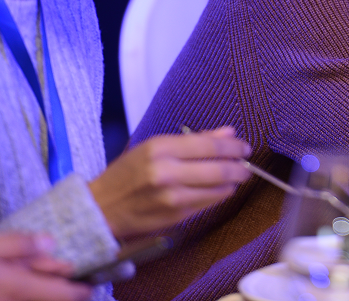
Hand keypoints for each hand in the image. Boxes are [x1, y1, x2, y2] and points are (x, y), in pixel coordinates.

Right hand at [0, 233, 90, 300]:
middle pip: (48, 300)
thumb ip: (19, 245)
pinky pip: (20, 300)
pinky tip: (26, 279)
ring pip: (33, 300)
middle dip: (63, 292)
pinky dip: (29, 293)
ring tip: (55, 277)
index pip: (59, 295)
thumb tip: (51, 243)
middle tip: (75, 280)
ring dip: (46, 292)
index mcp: (15, 285)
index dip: (79, 293)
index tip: (90, 286)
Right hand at [89, 126, 250, 238]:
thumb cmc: (127, 174)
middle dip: (240, 166)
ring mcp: (172, 196)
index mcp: (160, 148)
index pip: (208, 145)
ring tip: (238, 176)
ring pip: (218, 188)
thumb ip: (193, 140)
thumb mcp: (154, 147)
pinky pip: (208, 203)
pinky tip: (221, 189)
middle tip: (247, 164)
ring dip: (233, 182)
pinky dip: (220, 195)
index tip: (244, 147)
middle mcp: (166, 172)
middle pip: (218, 168)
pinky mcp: (175, 216)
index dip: (233, 147)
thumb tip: (228, 133)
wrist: (101, 208)